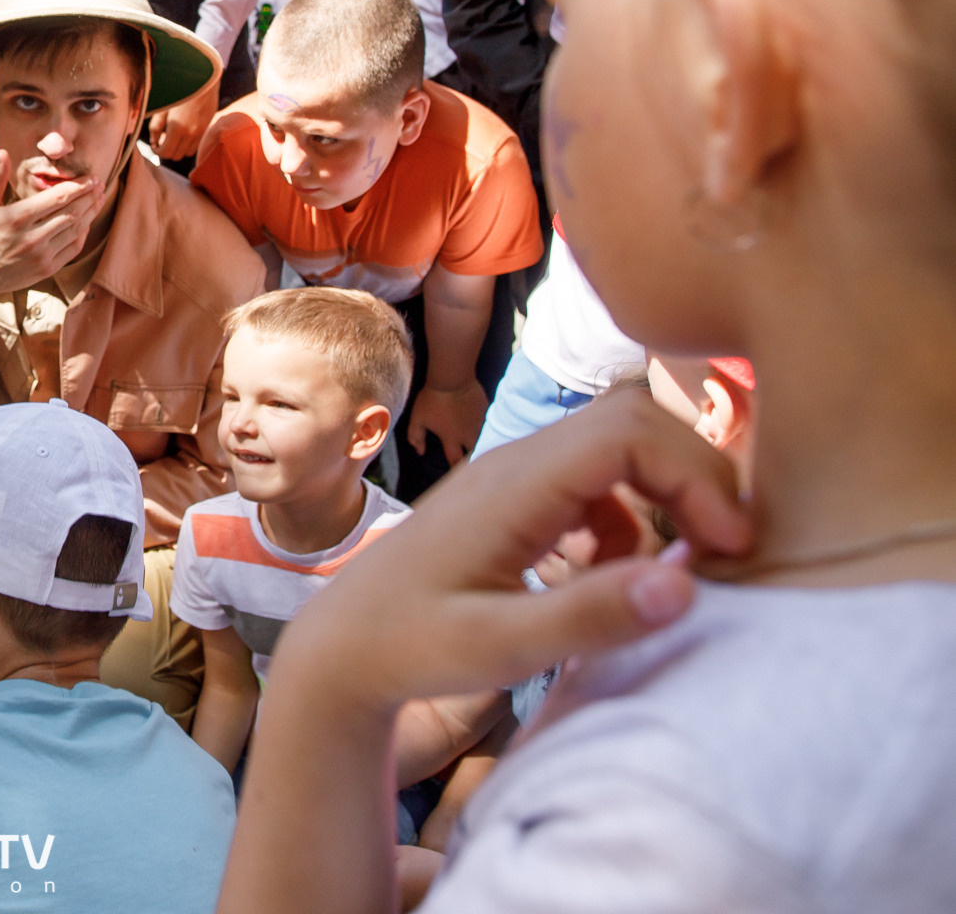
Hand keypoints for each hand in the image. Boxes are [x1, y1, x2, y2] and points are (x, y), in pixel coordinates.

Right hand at [0, 147, 99, 311]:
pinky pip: (72, 248)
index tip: (91, 177)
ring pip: (76, 230)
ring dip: (91, 213)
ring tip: (99, 199)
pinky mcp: (46, 269)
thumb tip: (4, 152)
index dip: (79, 186)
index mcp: (17, 217)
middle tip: (99, 184)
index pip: (58, 197)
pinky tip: (86, 222)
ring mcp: (41, 255)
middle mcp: (32, 237)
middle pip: (72, 212)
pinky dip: (83, 233)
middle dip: (89, 196)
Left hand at [147, 78, 220, 162]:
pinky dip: (188, 143)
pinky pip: (197, 144)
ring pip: (188, 153)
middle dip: (166, 152)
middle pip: (176, 156)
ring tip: (172, 138)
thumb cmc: (178, 88)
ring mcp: (201, 130)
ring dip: (179, 149)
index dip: (157, 152)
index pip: (166, 153)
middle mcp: (191, 133)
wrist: (202, 77)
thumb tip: (153, 141)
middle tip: (161, 142)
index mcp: (177, 127)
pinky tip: (183, 132)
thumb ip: (156, 125)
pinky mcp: (208, 126)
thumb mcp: (163, 106)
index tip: (153, 145)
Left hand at [273, 390, 752, 711]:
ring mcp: (513, 479)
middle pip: (632, 423)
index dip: (697, 475)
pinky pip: (593, 482)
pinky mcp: (513, 503)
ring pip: (616, 447)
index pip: (630, 431)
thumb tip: (684, 582)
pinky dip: (629, 518)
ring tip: (679, 570)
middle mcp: (515, 466)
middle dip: (696, 476)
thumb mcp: (500, 648)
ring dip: (665, 495)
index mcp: (513, 486)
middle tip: (728, 554)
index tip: (730, 549)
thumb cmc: (411, 647)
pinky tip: (616, 576)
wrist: (342, 647)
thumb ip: (590, 618)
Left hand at [408, 382, 490, 464]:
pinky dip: (489, 430)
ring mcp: (480, 423)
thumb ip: (416, 436)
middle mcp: (468, 434)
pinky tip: (490, 431)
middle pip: (475, 454)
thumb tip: (419, 451)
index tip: (456, 471)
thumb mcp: (417, 418)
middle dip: (474, 460)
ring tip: (484, 451)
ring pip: (486, 441)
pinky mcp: (487, 411)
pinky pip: (491, 424)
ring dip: (483, 446)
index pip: (455, 460)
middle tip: (473, 464)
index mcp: (451, 438)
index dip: (455, 467)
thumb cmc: (432, 398)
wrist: (452, 377)